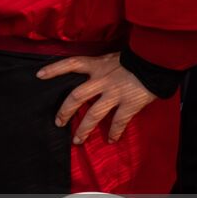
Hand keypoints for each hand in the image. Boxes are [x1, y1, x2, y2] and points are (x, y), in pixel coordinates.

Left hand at [39, 53, 156, 144]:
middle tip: (58, 122)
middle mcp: (102, 79)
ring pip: (94, 113)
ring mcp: (115, 92)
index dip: (54, 69)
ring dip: (84, 128)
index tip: (39, 75)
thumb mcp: (113, 57)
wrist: (157, 59)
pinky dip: (115, 132)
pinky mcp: (129, 103)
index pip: (70, 64)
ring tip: (78, 140)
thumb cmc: (136, 56)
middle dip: (65, 111)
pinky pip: (119, 121)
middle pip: (77, 96)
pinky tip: (111, 140)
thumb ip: (102, 67)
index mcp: (97, 65)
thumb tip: (94, 76)